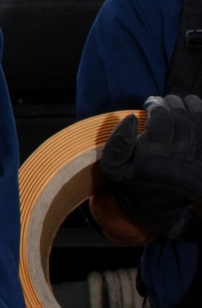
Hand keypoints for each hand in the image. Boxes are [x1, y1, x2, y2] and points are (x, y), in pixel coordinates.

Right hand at [100, 94, 201, 238]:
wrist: (153, 207)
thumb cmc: (132, 180)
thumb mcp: (114, 166)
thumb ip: (118, 141)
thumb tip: (132, 118)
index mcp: (153, 158)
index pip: (161, 120)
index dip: (156, 105)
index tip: (151, 102)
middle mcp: (178, 160)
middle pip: (182, 118)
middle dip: (174, 103)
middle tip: (167, 100)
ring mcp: (196, 163)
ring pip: (199, 123)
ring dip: (193, 107)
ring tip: (185, 101)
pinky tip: (196, 113)